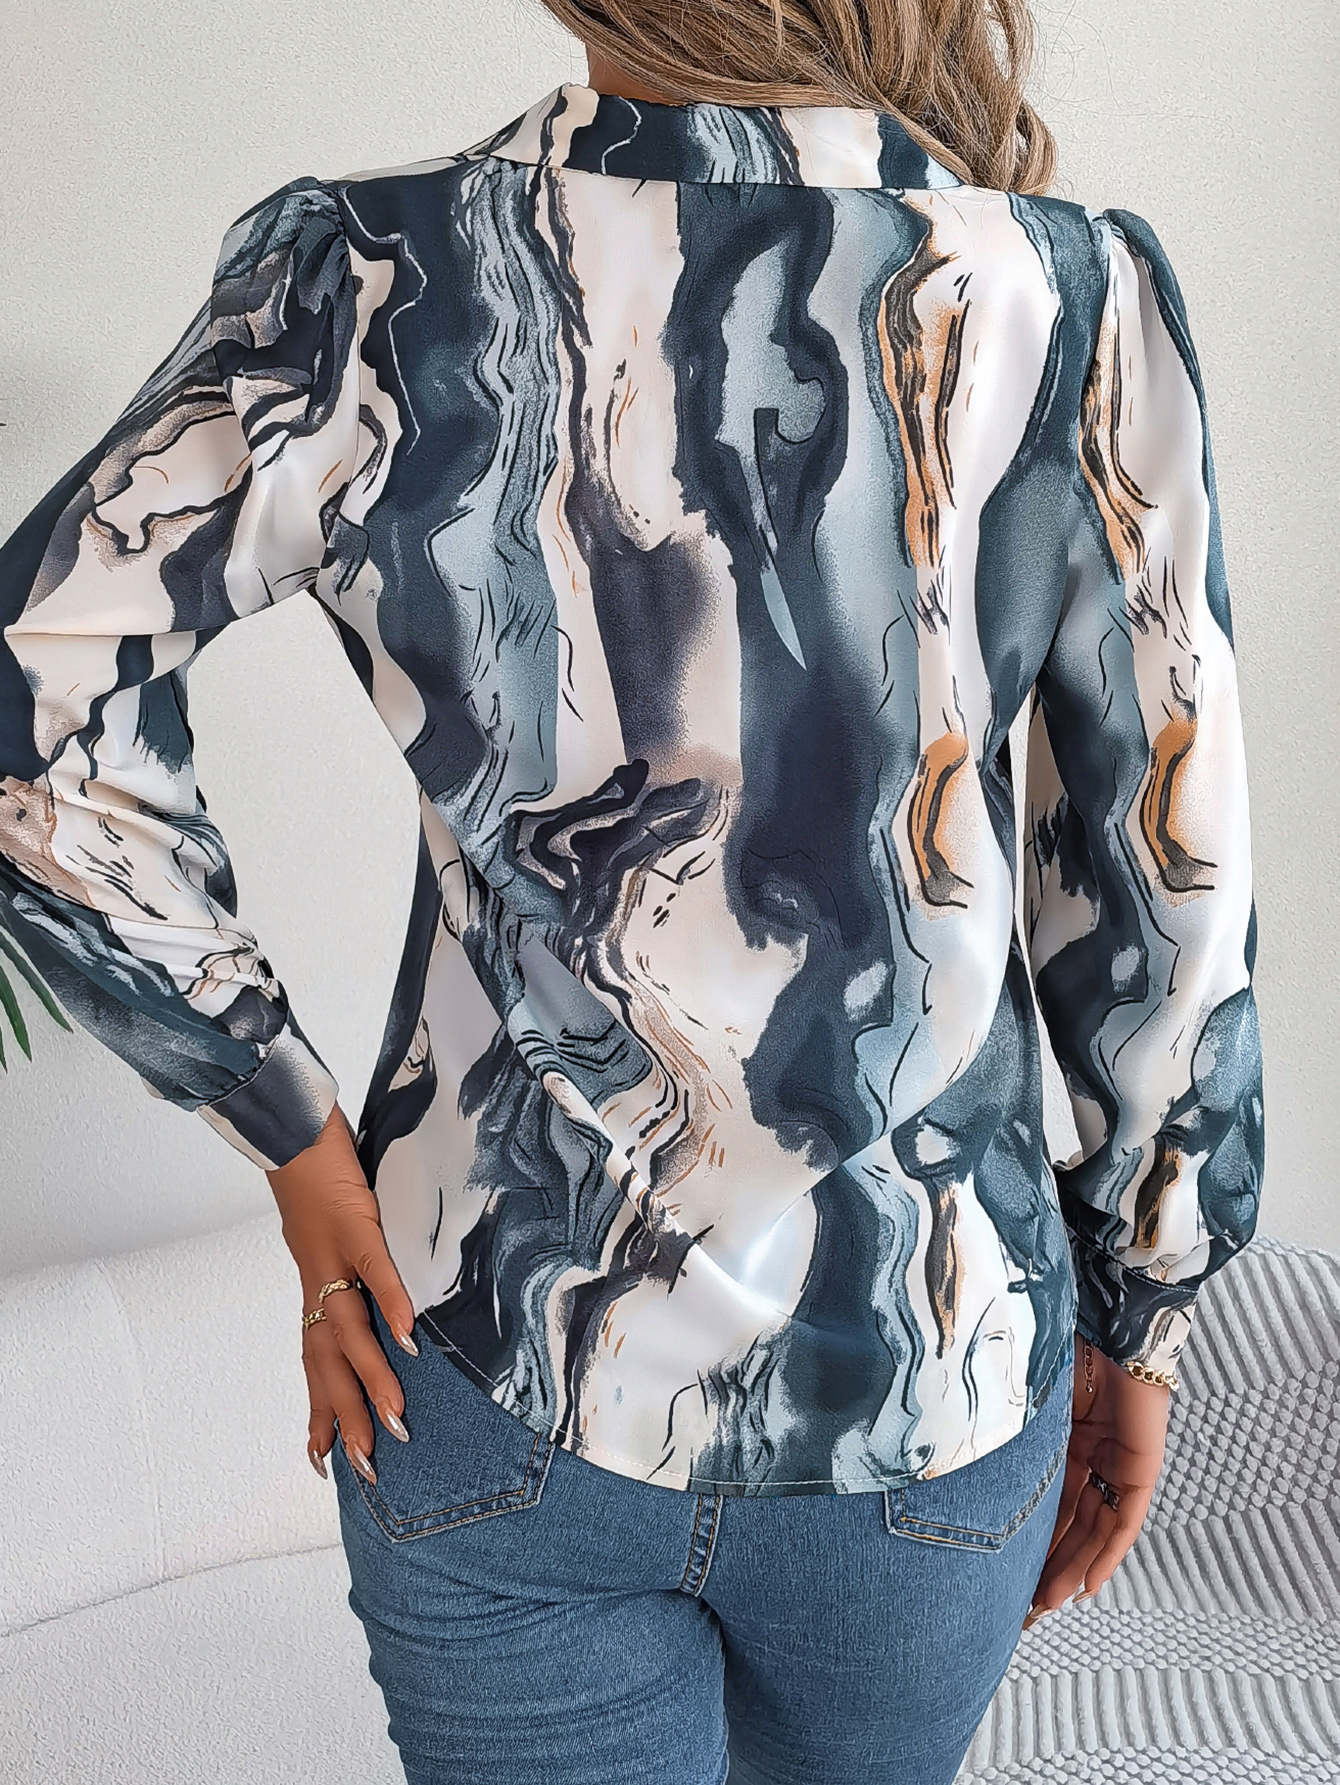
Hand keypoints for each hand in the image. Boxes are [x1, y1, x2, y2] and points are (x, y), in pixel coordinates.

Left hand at [265, 1103, 418, 1486]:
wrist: (287, 1122)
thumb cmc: (313, 1173)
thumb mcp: (330, 1229)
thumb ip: (348, 1263)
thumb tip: (372, 1291)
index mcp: (315, 1282)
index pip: (315, 1358)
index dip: (320, 1409)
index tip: (324, 1461)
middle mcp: (318, 1278)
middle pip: (327, 1360)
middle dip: (345, 1417)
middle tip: (364, 1470)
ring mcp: (334, 1253)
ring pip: (349, 1328)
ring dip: (371, 1377)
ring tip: (394, 1420)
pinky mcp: (353, 1220)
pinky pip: (373, 1269)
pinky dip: (390, 1303)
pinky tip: (410, 1336)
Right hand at [1024, 1332, 1170, 1624]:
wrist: (1102, 1314)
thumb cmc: (1050, 1342)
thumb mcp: (1019, 1400)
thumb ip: (1004, 1432)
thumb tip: (946, 1457)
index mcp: (1060, 1435)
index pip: (1045, 1498)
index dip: (1028, 1535)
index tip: (1003, 1571)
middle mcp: (1089, 1452)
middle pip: (1070, 1521)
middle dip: (1048, 1564)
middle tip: (1022, 1603)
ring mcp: (1117, 1458)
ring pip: (1095, 1527)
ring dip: (1073, 1568)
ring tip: (1047, 1602)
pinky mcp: (1141, 1464)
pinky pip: (1124, 1519)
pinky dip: (1107, 1554)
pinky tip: (1088, 1584)